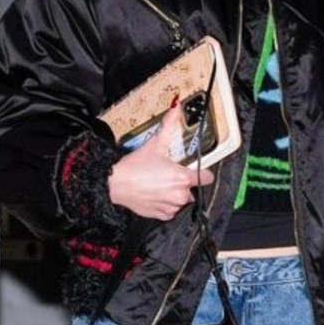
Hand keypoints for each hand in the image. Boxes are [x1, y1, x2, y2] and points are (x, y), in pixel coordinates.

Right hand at [108, 100, 214, 220]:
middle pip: (192, 189)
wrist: (116, 183)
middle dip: (183, 183)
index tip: (198, 171)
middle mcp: (180, 194)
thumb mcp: (155, 143)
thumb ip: (168, 126)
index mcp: (183, 177)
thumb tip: (176, 109)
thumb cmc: (135, 166)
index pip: (207, 177)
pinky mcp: (162, 215)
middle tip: (169, 175)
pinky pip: (170, 211)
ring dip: (174, 194)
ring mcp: (172, 206)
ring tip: (160, 184)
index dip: (203, 173)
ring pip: (181, 201)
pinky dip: (165, 204)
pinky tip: (155, 194)